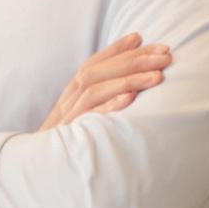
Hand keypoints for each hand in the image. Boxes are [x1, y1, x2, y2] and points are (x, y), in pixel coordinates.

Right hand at [38, 33, 170, 131]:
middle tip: (165, 55)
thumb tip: (130, 81)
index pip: (92, 64)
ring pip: (94, 90)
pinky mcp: (71, 137)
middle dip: (132, 60)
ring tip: (157, 76)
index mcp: (70, 95)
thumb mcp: (82, 116)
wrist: (43, 169)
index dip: (116, 49)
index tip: (143, 38)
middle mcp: (67, 103)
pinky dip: (110, 106)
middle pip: (95, 72)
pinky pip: (90, 118)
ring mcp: (68, 119)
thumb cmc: (72, 143)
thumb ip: (99, 96)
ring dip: (127, 80)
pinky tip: (130, 99)